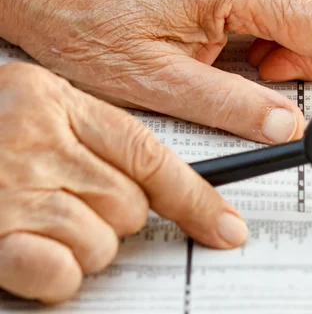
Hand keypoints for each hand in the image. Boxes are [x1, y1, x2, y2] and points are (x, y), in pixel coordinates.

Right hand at [0, 62, 248, 302]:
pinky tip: (27, 252)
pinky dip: (54, 274)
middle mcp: (34, 139)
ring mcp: (8, 188)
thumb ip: (90, 142)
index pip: (151, 156)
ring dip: (81, 247)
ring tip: (38, 224)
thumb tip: (158, 194)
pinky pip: (61, 273)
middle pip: (131, 207)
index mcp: (53, 100)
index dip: (198, 199)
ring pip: (103, 244)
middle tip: (70, 204)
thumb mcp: (31, 111)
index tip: (227, 227)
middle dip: (113, 217)